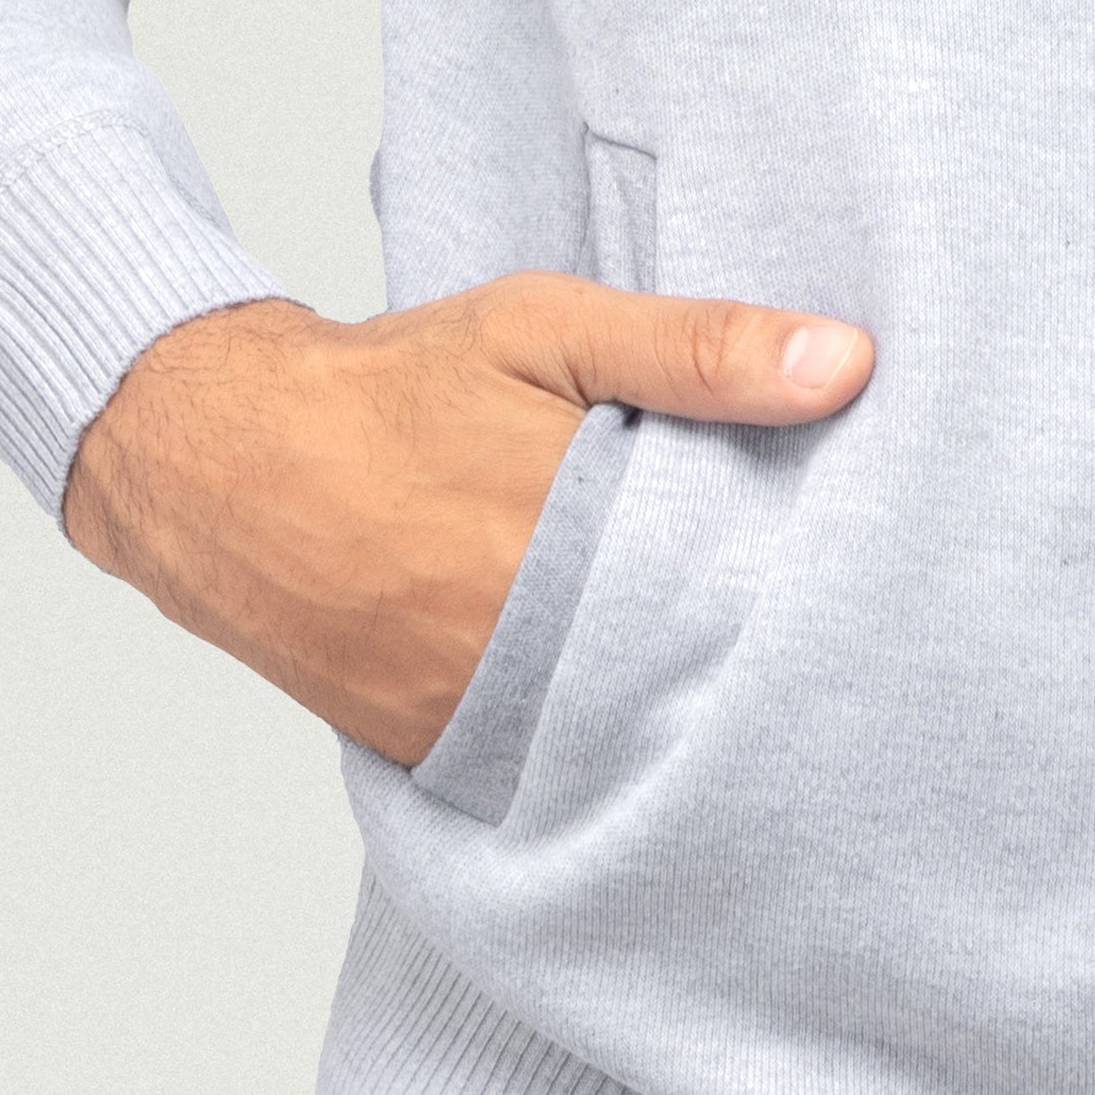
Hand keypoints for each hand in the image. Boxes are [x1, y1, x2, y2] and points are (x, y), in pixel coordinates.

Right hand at [62, 279, 873, 765]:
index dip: (803, 595)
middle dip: (750, 660)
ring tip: (747, 682)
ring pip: (628, 737)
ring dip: (679, 708)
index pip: (737, 595)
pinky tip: (640, 708)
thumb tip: (846, 363)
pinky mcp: (439, 754)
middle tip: (830, 649)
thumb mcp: (546, 328)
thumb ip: (695, 350)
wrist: (223, 466)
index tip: (870, 585)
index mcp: (569, 531)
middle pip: (692, 679)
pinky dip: (598, 741)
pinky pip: (551, 766)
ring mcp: (477, 713)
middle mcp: (524, 643)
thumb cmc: (396, 386)